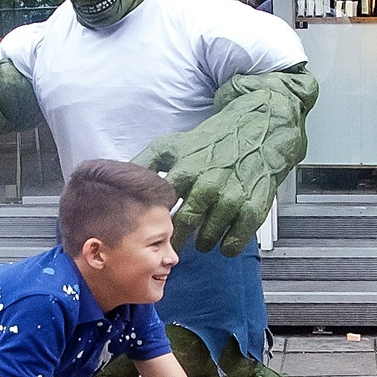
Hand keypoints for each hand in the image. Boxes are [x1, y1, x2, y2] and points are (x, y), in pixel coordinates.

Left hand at [133, 108, 290, 256]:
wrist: (258, 130)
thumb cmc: (212, 141)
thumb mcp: (173, 144)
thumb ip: (145, 162)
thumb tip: (119, 177)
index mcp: (185, 171)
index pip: (162, 207)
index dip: (155, 222)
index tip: (153, 231)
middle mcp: (207, 185)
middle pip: (184, 226)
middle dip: (176, 239)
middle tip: (173, 246)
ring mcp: (230, 198)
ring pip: (207, 238)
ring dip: (201, 243)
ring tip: (200, 239)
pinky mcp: (251, 209)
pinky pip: (233, 243)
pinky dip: (225, 246)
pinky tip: (223, 240)